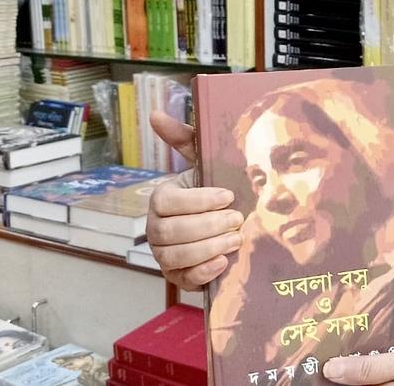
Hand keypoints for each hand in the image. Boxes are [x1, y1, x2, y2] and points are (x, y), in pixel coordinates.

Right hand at [146, 111, 244, 290]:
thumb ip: (184, 138)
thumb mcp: (202, 163)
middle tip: (238, 219)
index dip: (198, 200)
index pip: (168, 203)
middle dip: (209, 226)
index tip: (228, 196)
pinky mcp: (178, 278)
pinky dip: (205, 271)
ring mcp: (164, 256)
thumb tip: (155, 114)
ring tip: (237, 239)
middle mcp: (155, 230)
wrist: (223, 225)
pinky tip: (224, 262)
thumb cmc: (211, 190)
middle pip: (173, 233)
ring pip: (178, 256)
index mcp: (159, 200)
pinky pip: (184, 279)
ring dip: (210, 247)